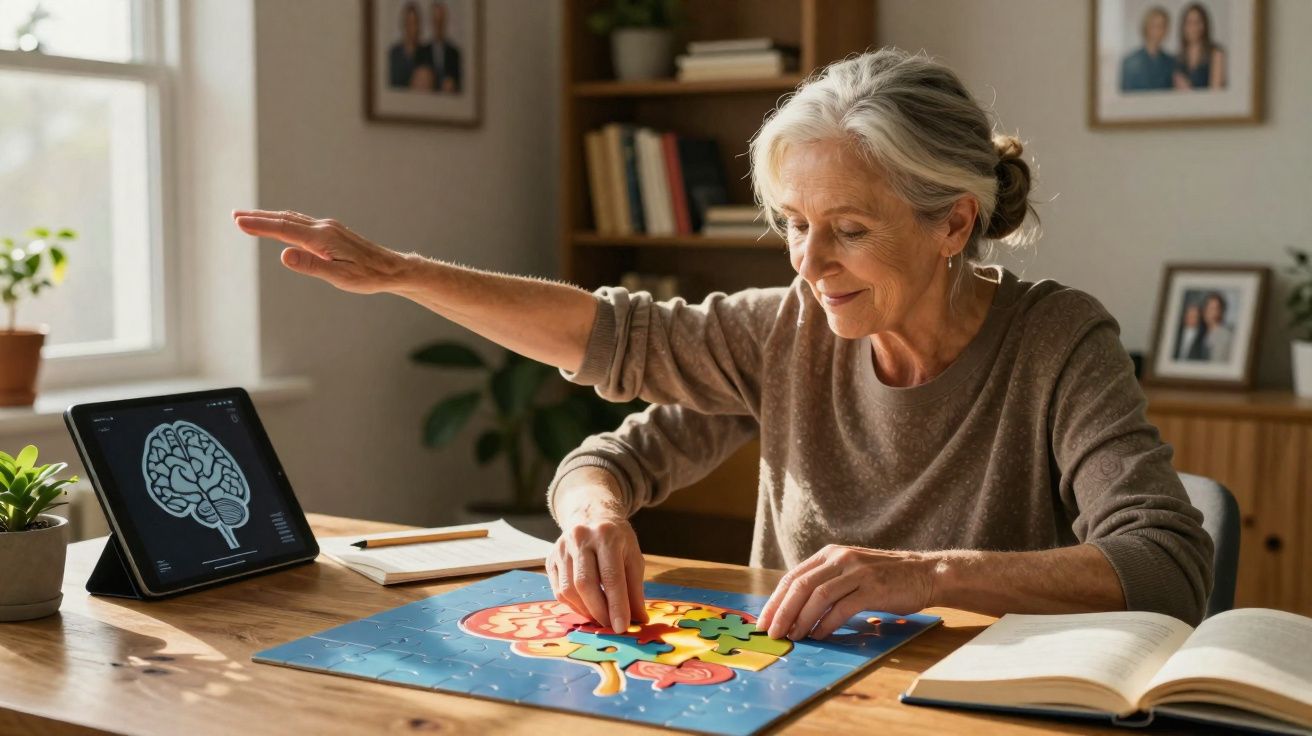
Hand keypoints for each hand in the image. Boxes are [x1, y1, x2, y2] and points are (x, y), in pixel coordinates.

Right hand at [232, 209, 410, 293]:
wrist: (392, 268)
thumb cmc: (367, 277)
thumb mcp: (339, 276)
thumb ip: (311, 265)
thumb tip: (283, 255)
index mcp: (322, 238)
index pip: (284, 230)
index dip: (260, 226)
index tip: (238, 222)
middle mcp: (324, 228)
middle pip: (285, 220)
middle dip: (258, 218)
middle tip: (234, 215)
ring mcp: (328, 228)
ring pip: (293, 219)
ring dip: (270, 218)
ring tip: (250, 218)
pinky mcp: (332, 232)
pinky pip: (302, 223)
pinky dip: (285, 221)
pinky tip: (280, 224)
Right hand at [547, 516, 647, 633]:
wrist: (591, 516)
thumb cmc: (617, 540)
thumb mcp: (633, 557)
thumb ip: (635, 589)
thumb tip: (639, 620)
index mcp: (606, 535)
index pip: (611, 576)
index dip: (617, 605)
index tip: (622, 627)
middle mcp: (580, 538)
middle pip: (585, 584)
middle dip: (599, 611)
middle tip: (611, 626)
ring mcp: (561, 548)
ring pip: (568, 590)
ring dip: (585, 610)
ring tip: (600, 617)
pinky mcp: (550, 558)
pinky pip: (558, 590)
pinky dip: (574, 605)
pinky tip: (586, 607)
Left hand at [757, 545, 935, 640]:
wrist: (924, 573)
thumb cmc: (883, 578)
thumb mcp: (849, 571)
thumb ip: (825, 583)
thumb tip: (793, 611)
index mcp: (830, 554)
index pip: (792, 577)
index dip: (775, 601)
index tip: (764, 621)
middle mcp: (840, 559)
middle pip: (801, 586)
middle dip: (782, 611)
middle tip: (772, 633)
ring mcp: (857, 572)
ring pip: (819, 596)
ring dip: (802, 619)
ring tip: (793, 637)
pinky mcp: (873, 588)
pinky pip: (843, 608)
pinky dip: (827, 623)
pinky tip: (819, 635)